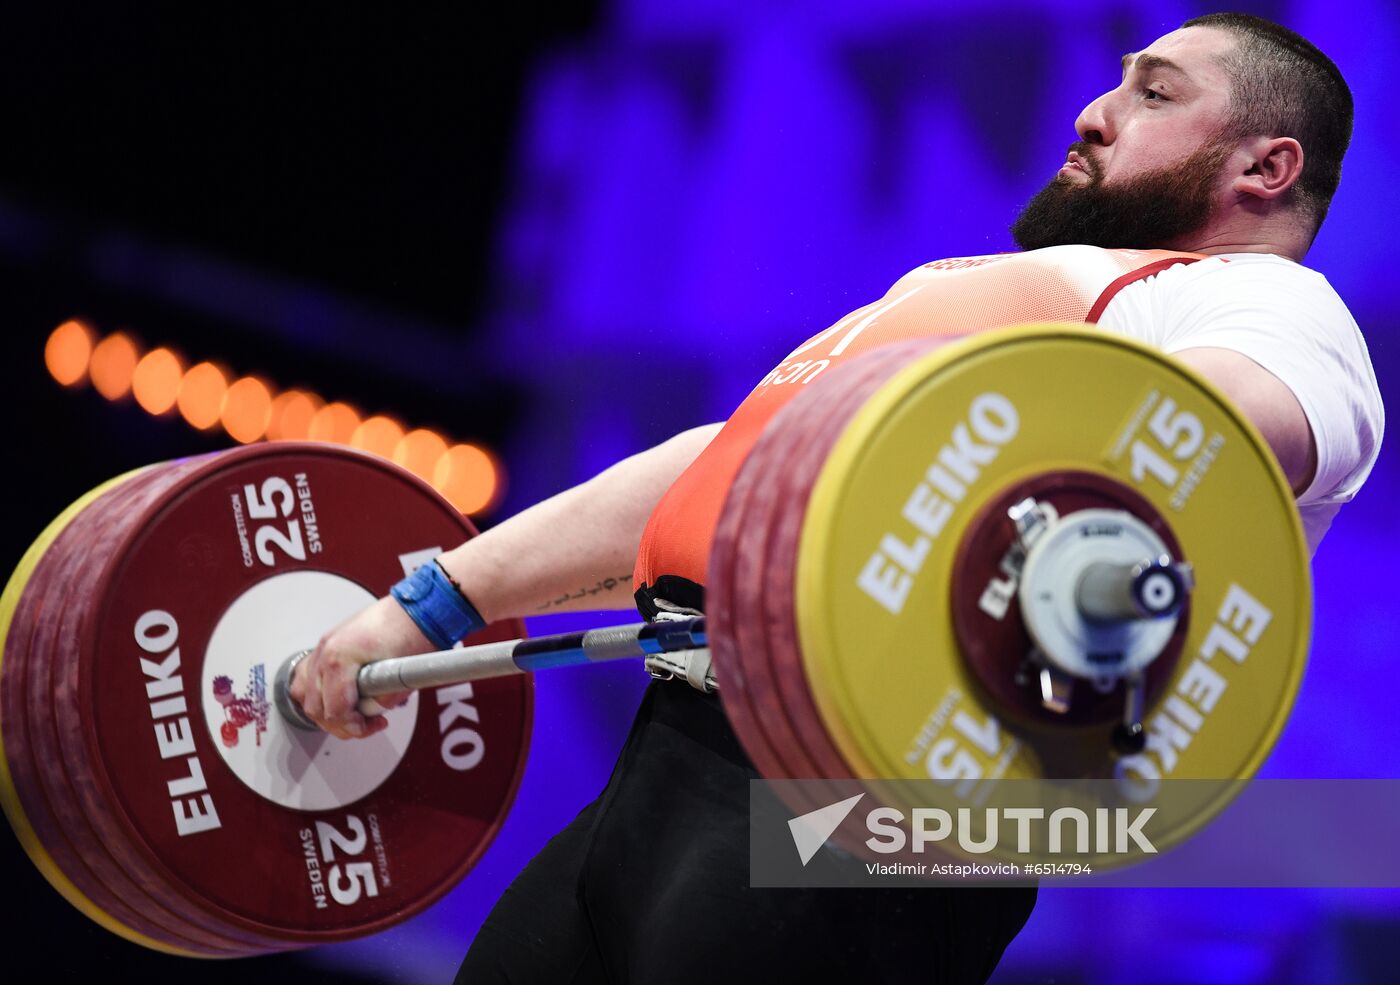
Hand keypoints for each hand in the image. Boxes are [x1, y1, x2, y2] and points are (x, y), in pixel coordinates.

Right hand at [288, 595, 430, 739]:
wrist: (416, 607)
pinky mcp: (328, 643)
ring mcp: (324, 646)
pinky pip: (308, 675)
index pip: (335, 710)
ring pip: (306, 694)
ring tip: (350, 714)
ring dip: (325, 711)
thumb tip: (373, 713)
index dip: (354, 727)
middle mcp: (326, 651)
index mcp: (341, 658)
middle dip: (341, 724)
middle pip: (316, 707)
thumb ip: (385, 700)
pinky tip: (335, 698)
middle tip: (366, 725)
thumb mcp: (402, 674)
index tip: (372, 726)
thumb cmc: (412, 631)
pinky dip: (318, 692)